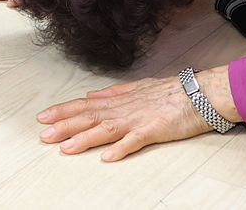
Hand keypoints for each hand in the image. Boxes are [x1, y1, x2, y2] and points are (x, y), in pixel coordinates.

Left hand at [36, 67, 239, 159]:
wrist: (201, 92)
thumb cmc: (173, 91)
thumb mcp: (139, 88)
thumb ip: (114, 93)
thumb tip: (91, 96)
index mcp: (121, 99)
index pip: (86, 105)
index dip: (64, 110)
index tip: (43, 116)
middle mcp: (126, 108)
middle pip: (90, 116)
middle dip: (65, 125)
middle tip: (43, 134)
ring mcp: (139, 119)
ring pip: (106, 128)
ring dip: (84, 138)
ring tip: (65, 147)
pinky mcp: (156, 129)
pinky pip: (136, 140)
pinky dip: (121, 148)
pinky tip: (107, 157)